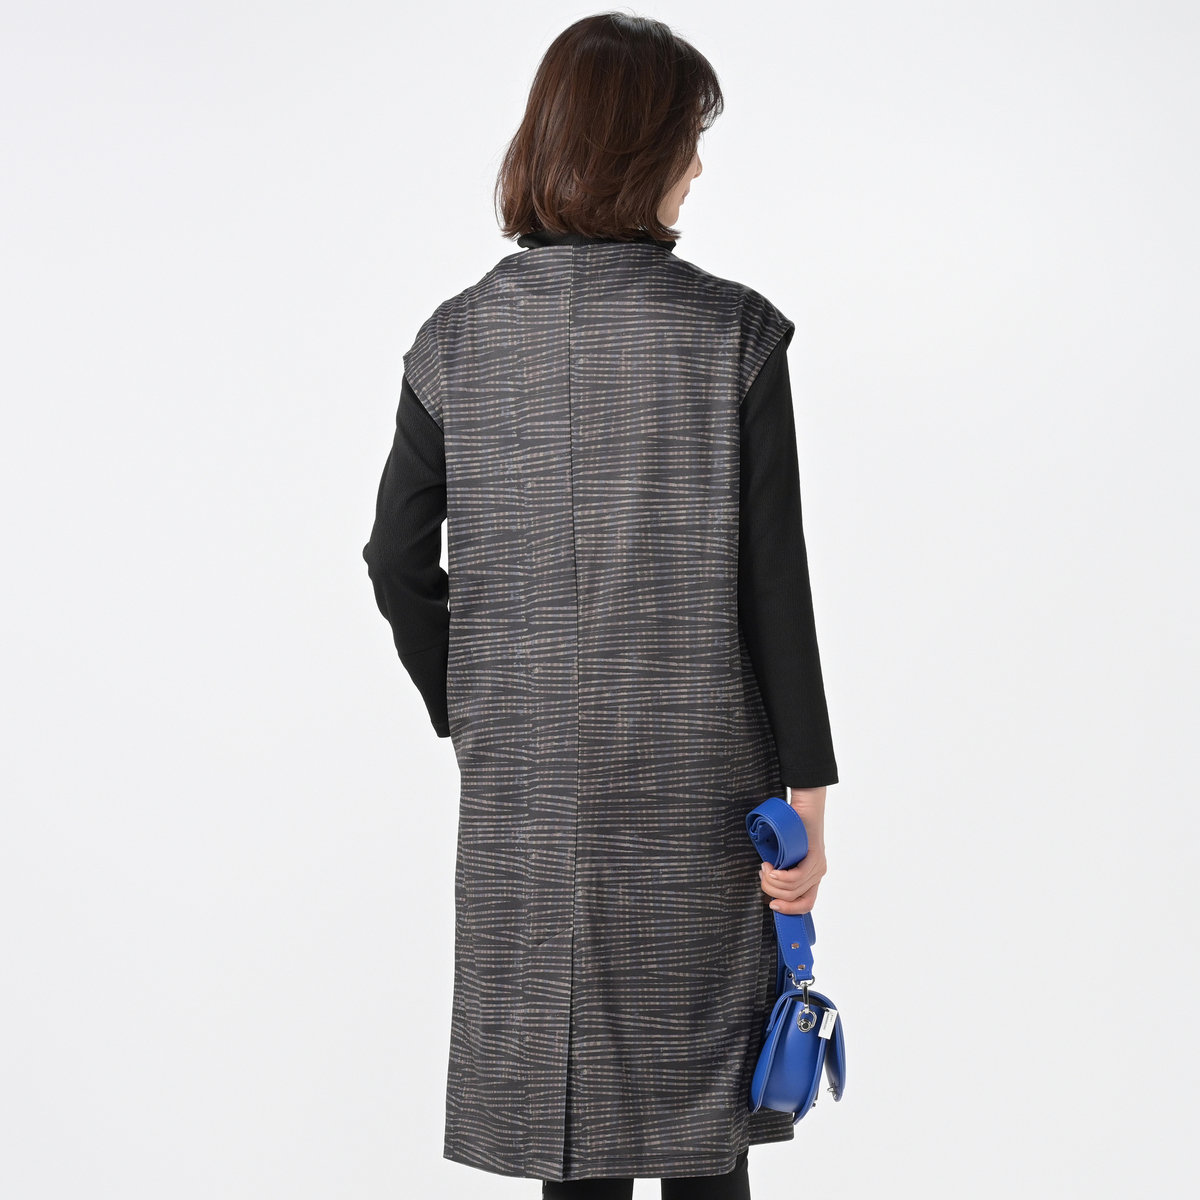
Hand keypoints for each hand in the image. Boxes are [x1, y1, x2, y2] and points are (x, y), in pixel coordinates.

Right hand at [759, 786, 826, 914]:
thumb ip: (779, 871)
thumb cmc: (790, 830)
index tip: (770, 905)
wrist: (804, 807)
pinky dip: (781, 877)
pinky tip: (771, 870)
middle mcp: (817, 875)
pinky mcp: (815, 857)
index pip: (805, 905)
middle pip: (793, 897)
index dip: (788, 910)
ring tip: (764, 867)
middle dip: (771, 890)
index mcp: (811, 878)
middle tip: (762, 873)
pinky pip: (797, 877)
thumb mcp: (783, 856)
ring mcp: (818, 867)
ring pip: (793, 889)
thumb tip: (765, 887)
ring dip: (772, 882)